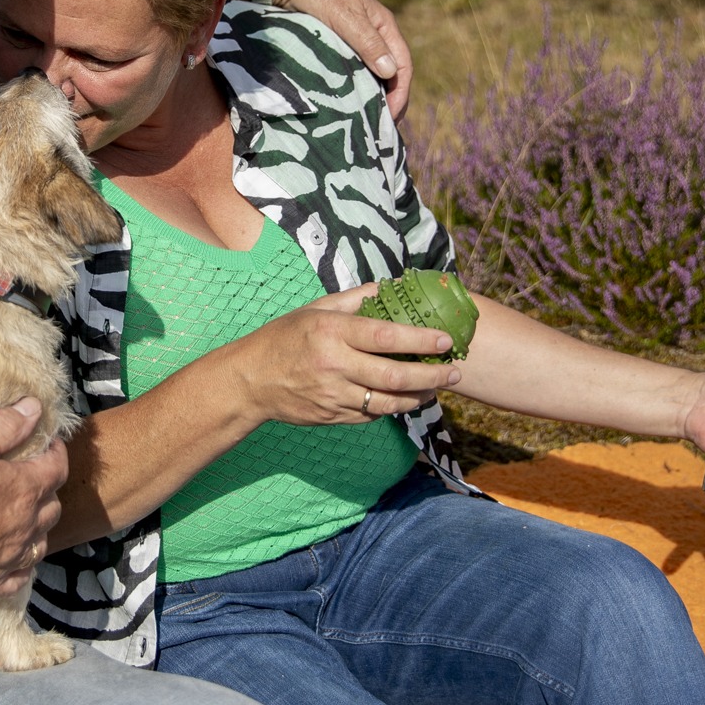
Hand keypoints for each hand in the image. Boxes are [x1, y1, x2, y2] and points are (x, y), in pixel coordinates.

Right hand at [0, 399, 67, 598]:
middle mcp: (27, 526)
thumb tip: (33, 408)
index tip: (48, 445)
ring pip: (42, 541)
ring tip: (23, 513)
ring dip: (38, 525)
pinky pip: (21, 574)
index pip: (58, 467)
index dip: (56, 452)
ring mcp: (12, 558)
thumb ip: (4, 427)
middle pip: (53, 505)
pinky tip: (10, 554)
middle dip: (47, 487)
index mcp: (24, 491)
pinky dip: (21, 563)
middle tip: (31, 475)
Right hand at [225, 286, 460, 426]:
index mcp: (332, 333)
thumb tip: (387, 288)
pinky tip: (405, 398)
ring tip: (436, 387)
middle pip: (394, 376)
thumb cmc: (284, 338)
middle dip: (432, 375)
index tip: (445, 340)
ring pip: (388, 402)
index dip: (420, 340)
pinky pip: (371, 414)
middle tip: (454, 372)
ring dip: (418, 396)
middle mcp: (334, 365)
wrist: (250, 380)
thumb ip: (352, 299)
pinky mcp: (332, 416)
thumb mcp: (313, 309)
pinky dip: (392, 407)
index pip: (385, 337)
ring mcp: (334, 395)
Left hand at [270, 0, 414, 118]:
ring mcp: (354, 39)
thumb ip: (366, 42)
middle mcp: (373, 33)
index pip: (403, 65)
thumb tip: (390, 72)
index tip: (390, 119)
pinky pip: (351, 70)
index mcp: (383, 24)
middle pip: (390, 73)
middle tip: (379, 130)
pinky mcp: (335, 43)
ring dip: (372, 97)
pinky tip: (346, 105)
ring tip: (365, 123)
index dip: (401, 94)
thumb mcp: (342, 15)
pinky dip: (354, 89)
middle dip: (390, 101)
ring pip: (371, 73)